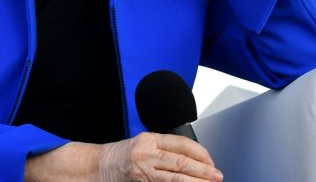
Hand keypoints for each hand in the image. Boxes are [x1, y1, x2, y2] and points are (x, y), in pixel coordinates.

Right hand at [98, 132, 222, 181]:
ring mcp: (143, 170)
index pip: (182, 143)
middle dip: (203, 170)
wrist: (97, 166)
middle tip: (217, 176)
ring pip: (175, 178)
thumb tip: (193, 159)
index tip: (211, 162)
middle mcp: (146, 153)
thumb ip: (164, 148)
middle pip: (181, 162)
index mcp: (150, 139)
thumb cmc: (121, 155)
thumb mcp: (143, 144)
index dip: (200, 153)